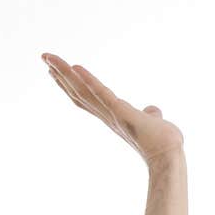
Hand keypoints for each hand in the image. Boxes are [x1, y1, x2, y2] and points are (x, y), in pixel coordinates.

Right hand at [42, 52, 184, 166]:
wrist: (169, 157)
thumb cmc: (163, 144)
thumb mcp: (154, 123)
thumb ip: (150, 115)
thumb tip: (153, 111)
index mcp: (113, 117)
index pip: (87, 99)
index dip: (72, 85)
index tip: (58, 72)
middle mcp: (107, 116)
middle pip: (78, 93)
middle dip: (61, 75)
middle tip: (45, 57)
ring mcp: (112, 114)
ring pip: (83, 91)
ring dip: (65, 73)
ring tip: (48, 57)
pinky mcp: (120, 112)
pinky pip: (102, 93)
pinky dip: (89, 80)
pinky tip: (76, 67)